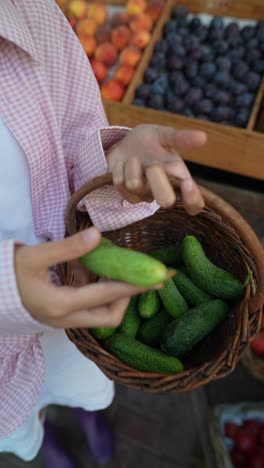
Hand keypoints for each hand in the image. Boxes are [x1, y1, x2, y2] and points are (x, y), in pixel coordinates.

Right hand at [15, 228, 154, 328]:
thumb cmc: (9, 272)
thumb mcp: (36, 255)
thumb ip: (68, 248)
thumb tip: (97, 235)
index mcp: (61, 305)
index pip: (107, 297)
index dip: (134, 287)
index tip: (156, 279)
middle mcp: (65, 319)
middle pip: (109, 317)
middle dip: (127, 297)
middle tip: (137, 276)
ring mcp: (63, 322)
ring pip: (100, 315)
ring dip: (113, 295)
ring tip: (117, 270)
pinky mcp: (60, 317)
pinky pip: (88, 309)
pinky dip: (98, 293)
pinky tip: (93, 272)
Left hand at [106, 124, 206, 214]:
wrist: (124, 144)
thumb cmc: (149, 142)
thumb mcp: (164, 135)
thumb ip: (181, 138)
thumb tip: (202, 137)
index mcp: (180, 179)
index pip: (194, 204)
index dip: (192, 199)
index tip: (187, 183)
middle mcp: (165, 191)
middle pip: (166, 201)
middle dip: (157, 179)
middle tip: (153, 164)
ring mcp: (145, 195)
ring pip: (136, 186)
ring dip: (133, 165)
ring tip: (134, 158)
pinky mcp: (127, 195)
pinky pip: (120, 183)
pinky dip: (120, 168)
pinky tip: (123, 163)